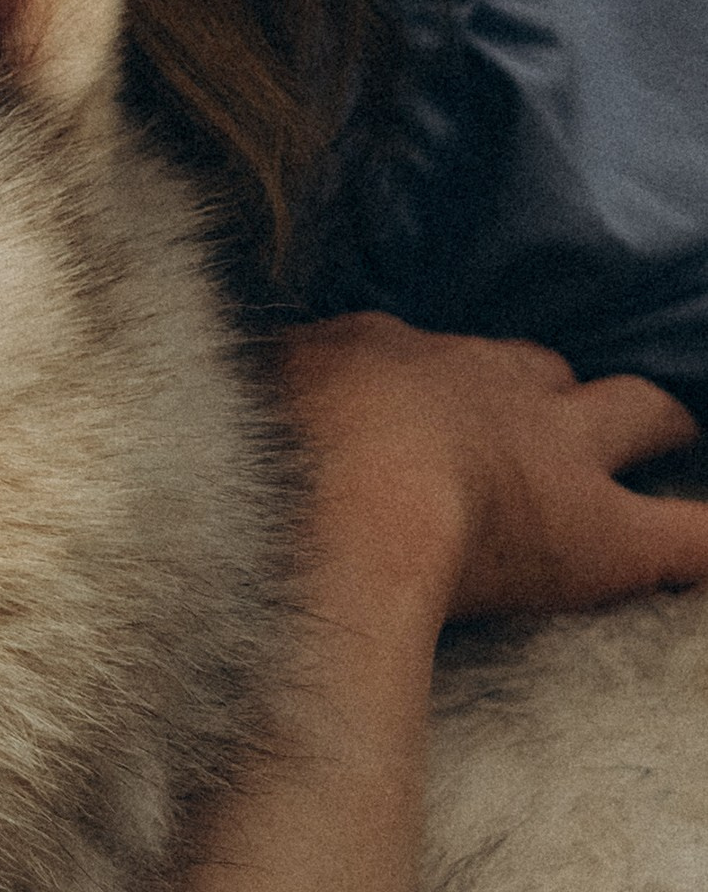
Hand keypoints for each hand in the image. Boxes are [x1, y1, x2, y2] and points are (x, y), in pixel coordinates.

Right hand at [276, 313, 707, 633]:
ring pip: (642, 411)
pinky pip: (696, 536)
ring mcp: (559, 455)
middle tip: (548, 429)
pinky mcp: (604, 537)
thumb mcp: (244, 398)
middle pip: (547, 371)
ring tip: (673, 439)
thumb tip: (230, 389)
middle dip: (556, 394)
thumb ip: (257, 389)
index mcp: (399, 355)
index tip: (435, 410)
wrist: (345, 506)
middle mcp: (492, 387)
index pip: (445, 355)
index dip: (452, 383)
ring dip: (656, 425)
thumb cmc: (273, 455)